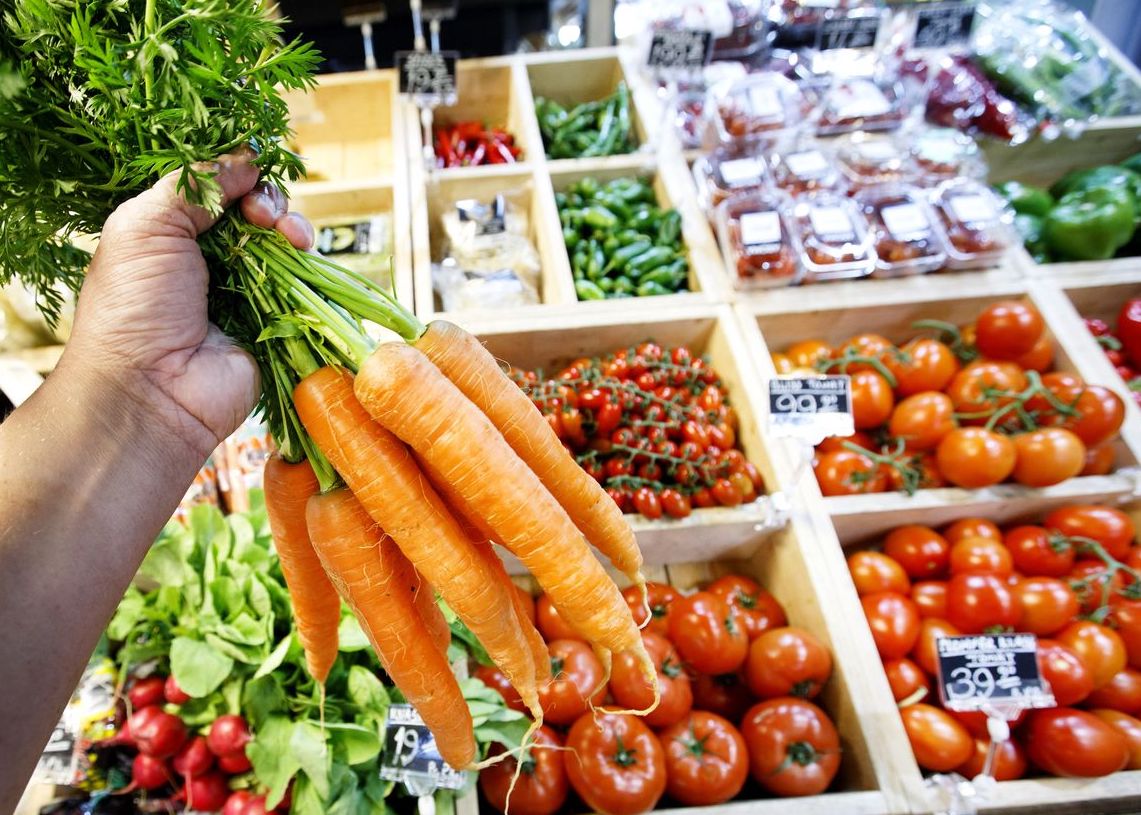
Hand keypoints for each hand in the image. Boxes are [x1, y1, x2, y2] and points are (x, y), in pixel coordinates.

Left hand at [63, 148, 313, 461]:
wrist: (152, 390)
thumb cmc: (133, 306)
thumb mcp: (147, 224)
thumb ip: (196, 184)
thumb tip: (247, 158)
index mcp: (171, 233)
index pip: (218, 191)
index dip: (237, 178)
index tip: (244, 184)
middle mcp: (210, 259)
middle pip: (257, 212)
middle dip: (268, 202)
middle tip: (263, 216)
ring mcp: (247, 292)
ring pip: (285, 245)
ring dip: (293, 228)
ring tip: (290, 237)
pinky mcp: (276, 322)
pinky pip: (305, 285)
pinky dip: (311, 265)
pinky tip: (304, 256)